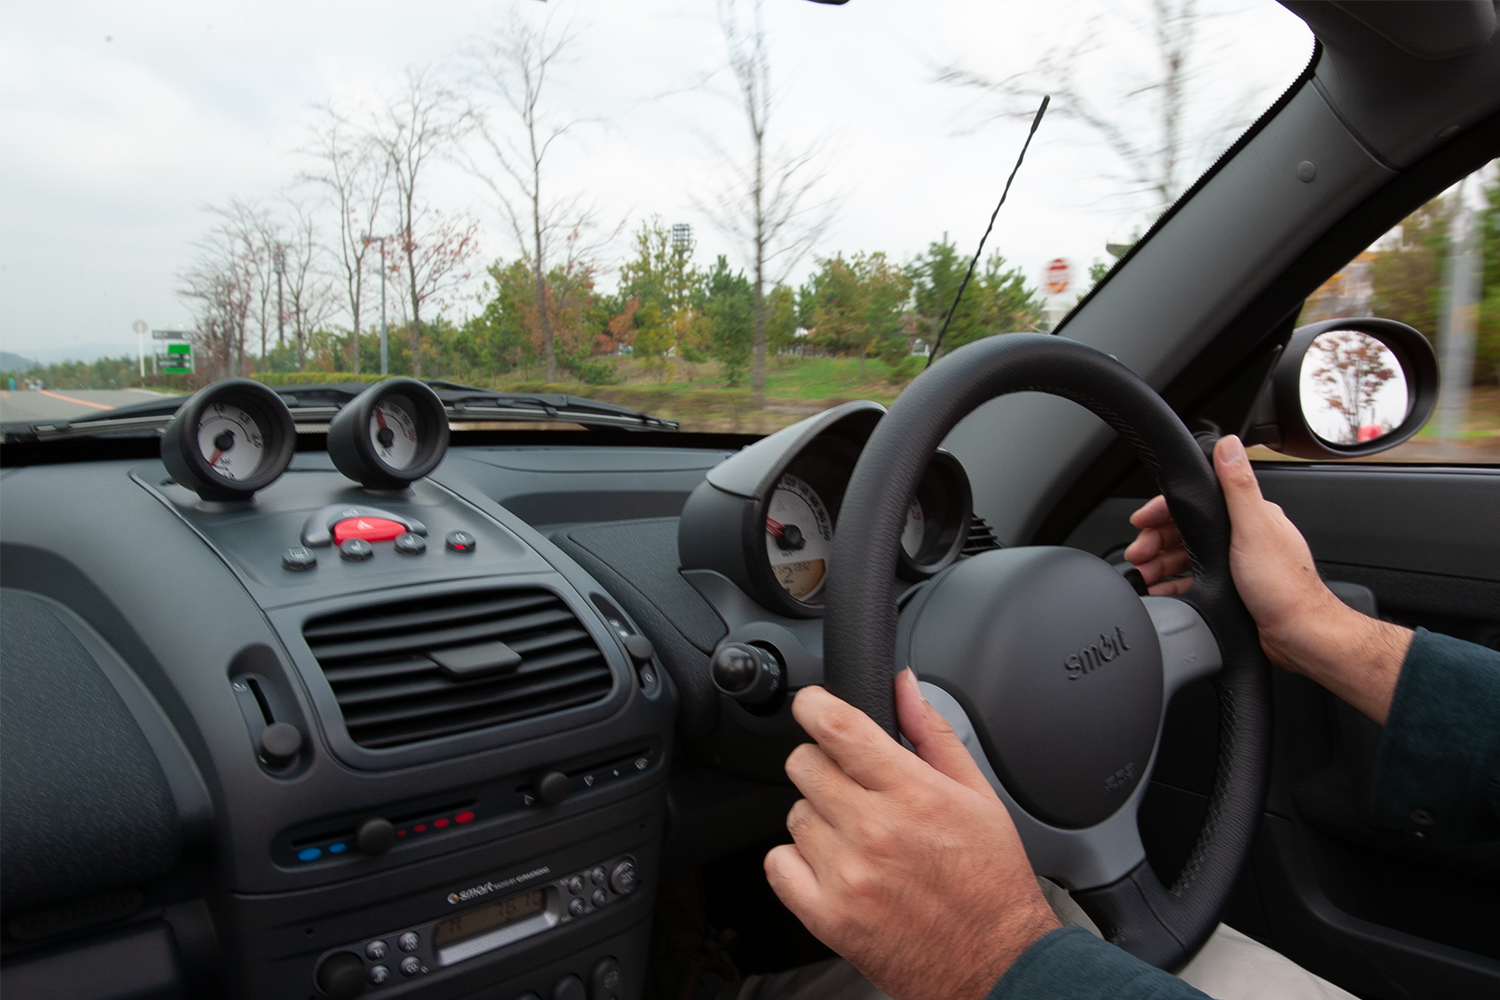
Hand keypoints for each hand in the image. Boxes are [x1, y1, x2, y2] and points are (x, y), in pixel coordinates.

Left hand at [764, 669, 1059, 999]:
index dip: (813, 706)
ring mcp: (848, 876)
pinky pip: (778, 864)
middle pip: (803, 765)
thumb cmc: (990, 881)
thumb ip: (932, 733)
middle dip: (823, 765)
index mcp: (913, 793)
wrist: (996, 963)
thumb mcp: (978, 794)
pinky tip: (834, 866)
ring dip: (818, 817)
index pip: (838, 728)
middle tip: (852, 787)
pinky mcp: (828, 917)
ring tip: (858, 837)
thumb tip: (902, 684)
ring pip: (794, 814)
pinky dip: (797, 862)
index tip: (810, 705)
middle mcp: (875, 831)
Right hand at [1124, 434, 1410, 722]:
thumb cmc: (1285, 588)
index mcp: (1249, 516)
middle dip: (1155, 540)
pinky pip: (1192, 579)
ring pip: (1186, 556)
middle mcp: (1242, 536)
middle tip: (1137, 554)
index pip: (1196, 503)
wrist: (1299, 635)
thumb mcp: (1255, 529)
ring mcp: (1236, 563)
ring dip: (1160, 562)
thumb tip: (1229, 445)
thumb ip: (1239, 486)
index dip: (1163, 511)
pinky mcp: (1231, 588)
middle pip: (1186, 530)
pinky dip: (1172, 583)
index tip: (1141, 521)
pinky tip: (1162, 589)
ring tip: (1144, 573)